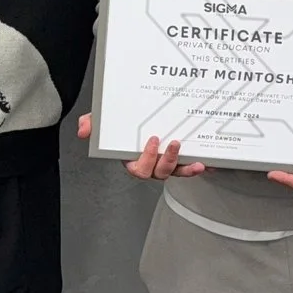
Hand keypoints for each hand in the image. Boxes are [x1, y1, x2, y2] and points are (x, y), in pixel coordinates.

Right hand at [77, 112, 204, 179]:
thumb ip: (93, 123)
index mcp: (132, 159)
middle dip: (168, 160)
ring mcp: (164, 163)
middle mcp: (149, 164)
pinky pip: (187, 168)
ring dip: (185, 168)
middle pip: (159, 172)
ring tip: (194, 159)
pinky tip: (207, 163)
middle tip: (173, 143)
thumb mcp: (105, 122)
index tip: (152, 139)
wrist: (138, 120)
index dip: (146, 157)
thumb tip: (84, 129)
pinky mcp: (178, 159)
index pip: (138, 167)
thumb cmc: (121, 126)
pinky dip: (197, 167)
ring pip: (175, 172)